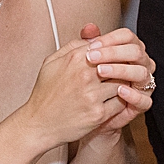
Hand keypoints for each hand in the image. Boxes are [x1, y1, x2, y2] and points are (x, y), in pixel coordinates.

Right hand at [18, 31, 129, 148]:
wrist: (39, 124)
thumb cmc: (46, 93)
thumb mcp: (52, 62)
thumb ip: (73, 46)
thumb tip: (93, 39)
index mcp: (75, 59)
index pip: (107, 47)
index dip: (115, 51)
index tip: (117, 57)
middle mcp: (85, 75)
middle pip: (119, 63)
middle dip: (122, 67)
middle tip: (124, 71)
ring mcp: (92, 95)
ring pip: (122, 83)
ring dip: (122, 85)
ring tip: (116, 86)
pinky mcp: (98, 113)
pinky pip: (120, 102)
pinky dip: (119, 102)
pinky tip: (111, 101)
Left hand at [78, 23, 155, 133]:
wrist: (83, 112)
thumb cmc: (85, 84)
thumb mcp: (82, 62)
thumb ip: (87, 44)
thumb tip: (89, 27)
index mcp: (127, 50)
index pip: (127, 37)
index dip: (111, 39)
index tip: (92, 45)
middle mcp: (139, 64)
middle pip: (136, 51)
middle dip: (114, 52)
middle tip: (92, 57)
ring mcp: (142, 84)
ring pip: (141, 73)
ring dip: (121, 70)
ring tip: (101, 72)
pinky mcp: (141, 104)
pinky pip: (145, 99)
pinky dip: (133, 94)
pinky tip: (119, 91)